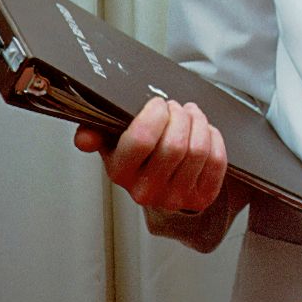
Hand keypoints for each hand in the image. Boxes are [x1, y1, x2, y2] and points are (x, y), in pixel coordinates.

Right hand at [73, 97, 227, 212]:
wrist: (159, 186)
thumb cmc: (137, 158)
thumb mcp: (110, 142)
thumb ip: (95, 133)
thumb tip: (85, 139)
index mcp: (120, 173)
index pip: (141, 140)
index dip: (155, 114)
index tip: (157, 104)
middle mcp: (147, 190)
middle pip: (175, 145)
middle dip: (180, 116)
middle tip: (176, 108)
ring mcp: (175, 197)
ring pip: (199, 150)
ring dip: (198, 123)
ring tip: (191, 115)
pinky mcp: (200, 198)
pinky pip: (216, 162)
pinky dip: (214, 139)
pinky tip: (205, 131)